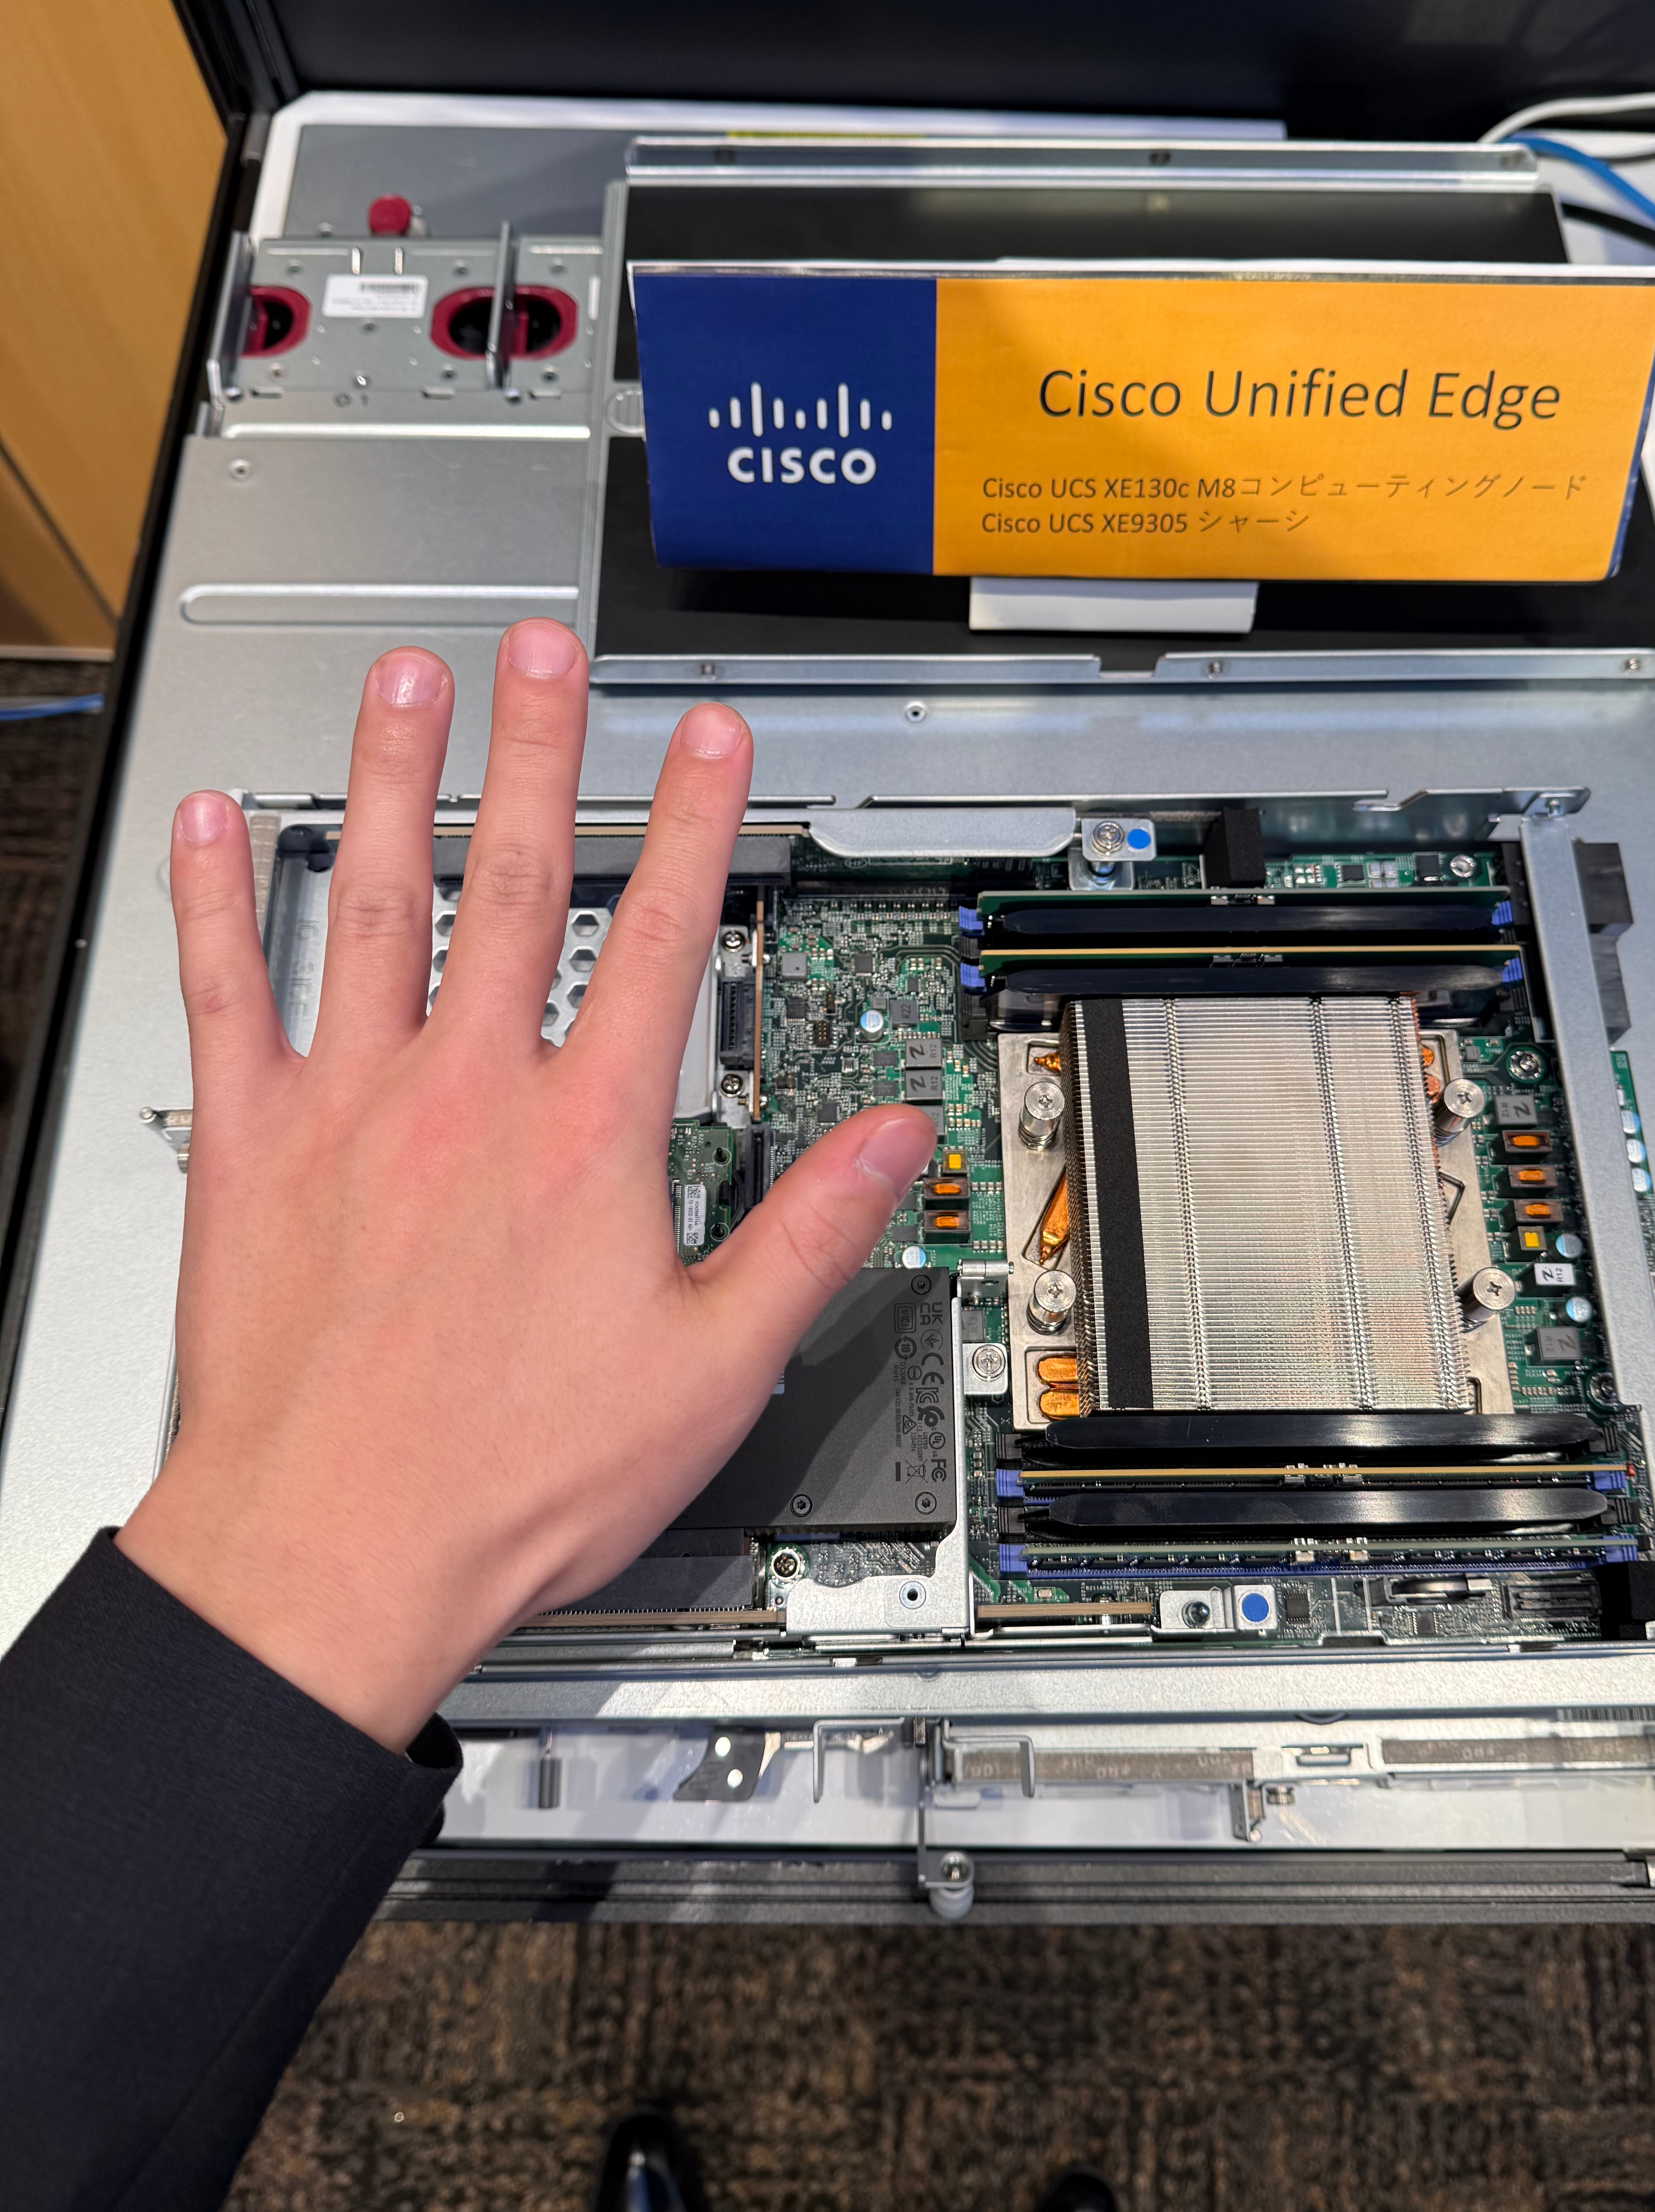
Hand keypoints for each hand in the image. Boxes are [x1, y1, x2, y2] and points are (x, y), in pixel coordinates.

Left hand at [117, 621, 933, 1747]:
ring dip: (391, 780)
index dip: (697, 824)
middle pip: (515, 883)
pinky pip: (225, 997)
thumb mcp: (710, 1372)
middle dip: (538, 752)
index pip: (660, 939)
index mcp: (583, 1140)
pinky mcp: (249, 1150)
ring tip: (404, 682)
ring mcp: (350, 1110)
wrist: (331, 1559)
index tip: (710, 741)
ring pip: (374, 905)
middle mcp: (465, 1097)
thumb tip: (890, 1147)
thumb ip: (809, 1239)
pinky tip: (207, 825)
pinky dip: (211, 904)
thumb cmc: (506, 1482)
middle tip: (545, 652)